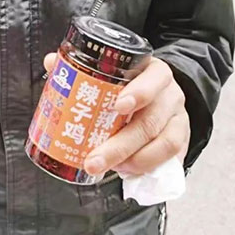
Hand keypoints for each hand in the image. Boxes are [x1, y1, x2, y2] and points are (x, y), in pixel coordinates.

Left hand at [42, 54, 189, 176]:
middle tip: (94, 160)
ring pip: (163, 143)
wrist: (163, 94)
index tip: (118, 106)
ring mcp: (178, 118)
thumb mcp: (116, 71)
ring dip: (134, 161)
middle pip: (150, 120)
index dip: (139, 92)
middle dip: (120, 145)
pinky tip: (128, 172)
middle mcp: (170, 94)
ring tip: (111, 169)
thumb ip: (84, 67)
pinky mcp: (182, 139)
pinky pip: (171, 159)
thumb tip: (51, 62)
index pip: (153, 78)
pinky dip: (148, 168)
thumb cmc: (133, 83)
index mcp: (153, 72)